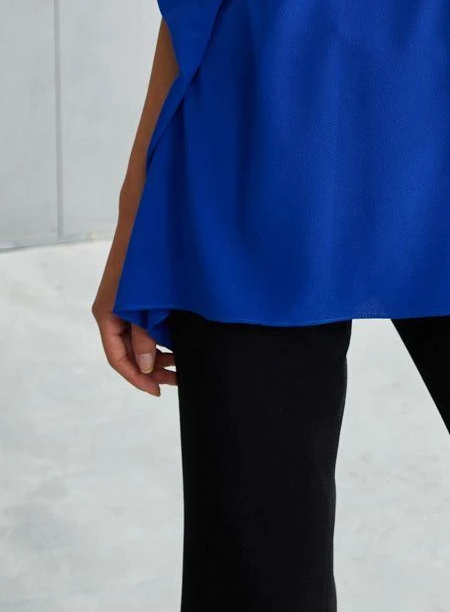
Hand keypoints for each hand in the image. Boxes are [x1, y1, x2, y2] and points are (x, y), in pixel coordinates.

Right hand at [93, 212, 176, 395]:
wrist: (144, 220)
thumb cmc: (143, 258)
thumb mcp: (143, 303)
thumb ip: (144, 335)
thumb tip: (147, 366)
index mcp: (106, 315)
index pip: (118, 359)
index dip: (138, 378)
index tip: (158, 391)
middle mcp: (110, 312)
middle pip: (127, 353)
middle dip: (151, 370)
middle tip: (178, 379)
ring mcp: (121, 305)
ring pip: (136, 341)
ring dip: (156, 354)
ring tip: (181, 363)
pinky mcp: (133, 297)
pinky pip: (140, 326)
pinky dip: (157, 337)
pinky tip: (176, 340)